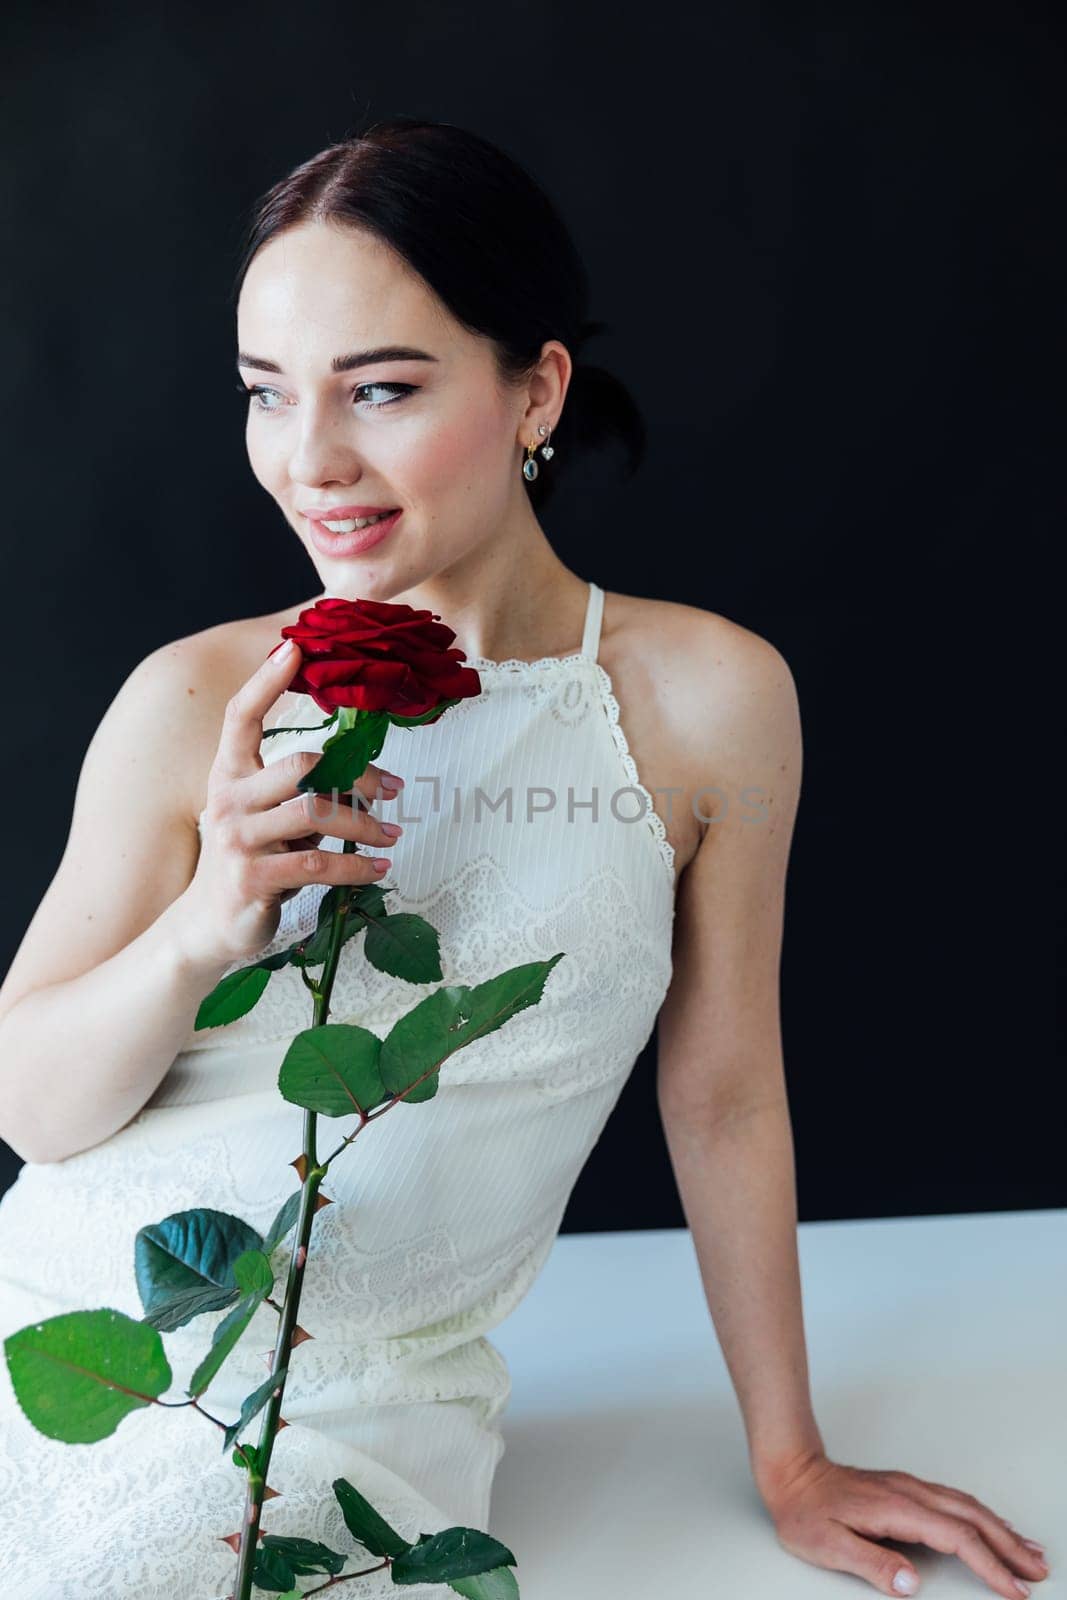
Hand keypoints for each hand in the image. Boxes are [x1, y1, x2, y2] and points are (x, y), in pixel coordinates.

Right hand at [180, 638, 404, 965]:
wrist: (208, 926)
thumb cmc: (249, 862)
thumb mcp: (267, 818)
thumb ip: (297, 792)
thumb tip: (359, 771)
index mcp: (229, 775)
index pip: (241, 716)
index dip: (266, 680)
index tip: (294, 648)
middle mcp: (228, 799)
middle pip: (303, 766)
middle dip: (358, 775)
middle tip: (395, 788)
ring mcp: (236, 839)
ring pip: (315, 814)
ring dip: (364, 823)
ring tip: (392, 833)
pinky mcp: (250, 878)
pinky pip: (316, 864)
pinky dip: (356, 866)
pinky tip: (379, 869)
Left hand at [758, 1447, 1049, 1597]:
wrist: (789, 1472)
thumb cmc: (804, 1511)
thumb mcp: (828, 1545)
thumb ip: (871, 1563)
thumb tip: (912, 1584)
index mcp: (897, 1507)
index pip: (956, 1538)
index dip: (989, 1565)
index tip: (1014, 1590)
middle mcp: (910, 1492)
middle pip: (972, 1517)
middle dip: (1009, 1546)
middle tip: (1039, 1573)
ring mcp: (910, 1488)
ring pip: (967, 1506)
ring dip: (1002, 1529)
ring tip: (1029, 1553)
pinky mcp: (907, 1490)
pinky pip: (955, 1501)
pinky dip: (982, 1516)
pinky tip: (992, 1526)